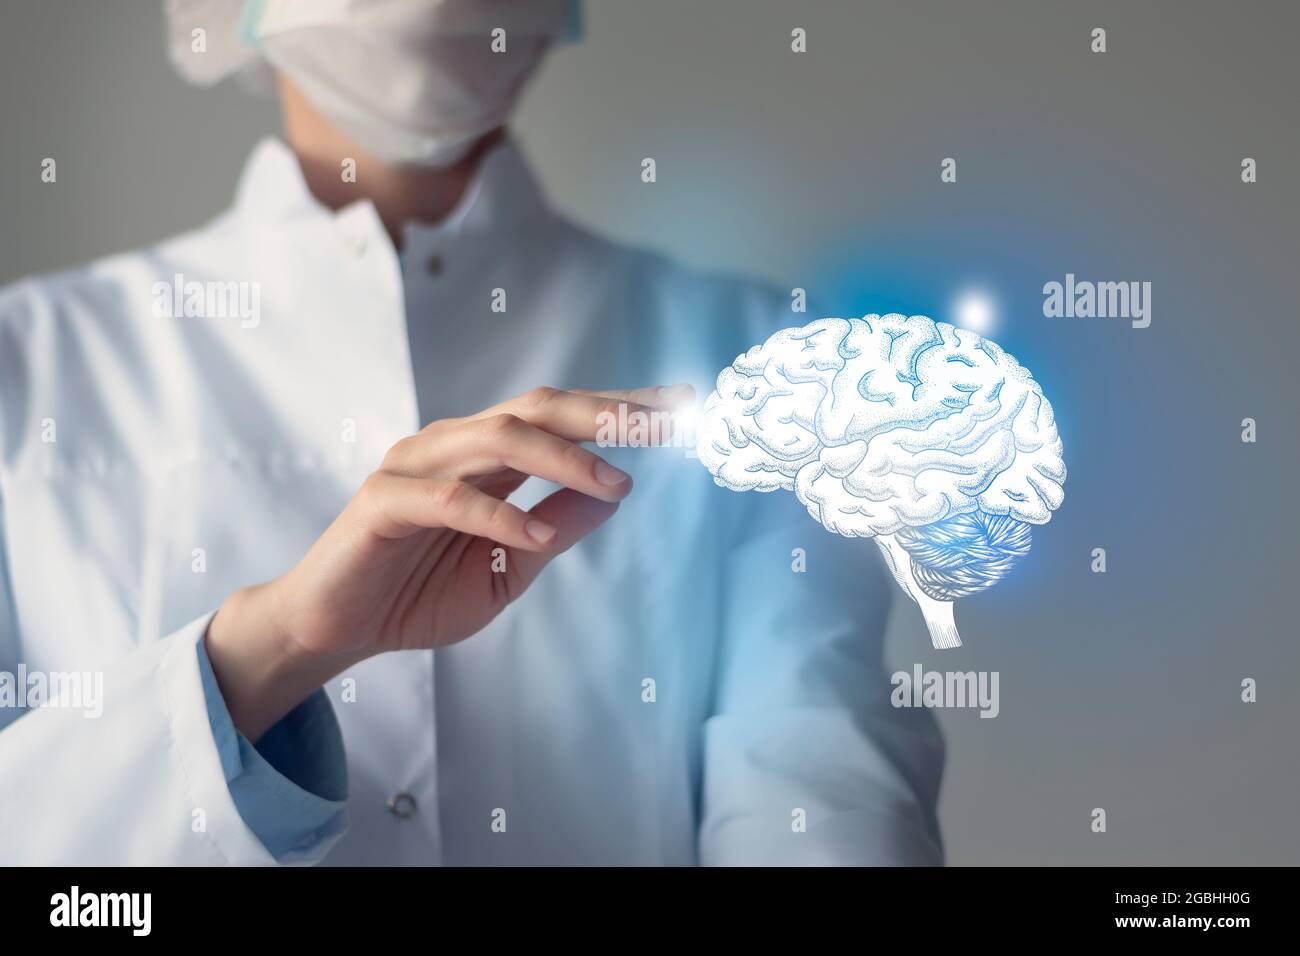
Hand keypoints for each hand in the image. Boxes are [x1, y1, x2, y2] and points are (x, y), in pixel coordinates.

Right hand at [205, 384, 690, 738]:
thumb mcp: (506, 569)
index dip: (619, 408)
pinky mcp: (383, 501)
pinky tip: (535, 536)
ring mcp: (415, 466)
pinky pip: (449, 498)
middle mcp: (453, 446)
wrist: (336, 628)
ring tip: (616, 484)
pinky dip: (497, 514)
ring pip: (499, 438)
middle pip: (538, 408)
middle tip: (664, 422)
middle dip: (605, 411)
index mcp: (485, 457)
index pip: (560, 417)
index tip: (680, 409)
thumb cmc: (417, 594)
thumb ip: (554, 530)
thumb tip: (614, 496)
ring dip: (564, 458)